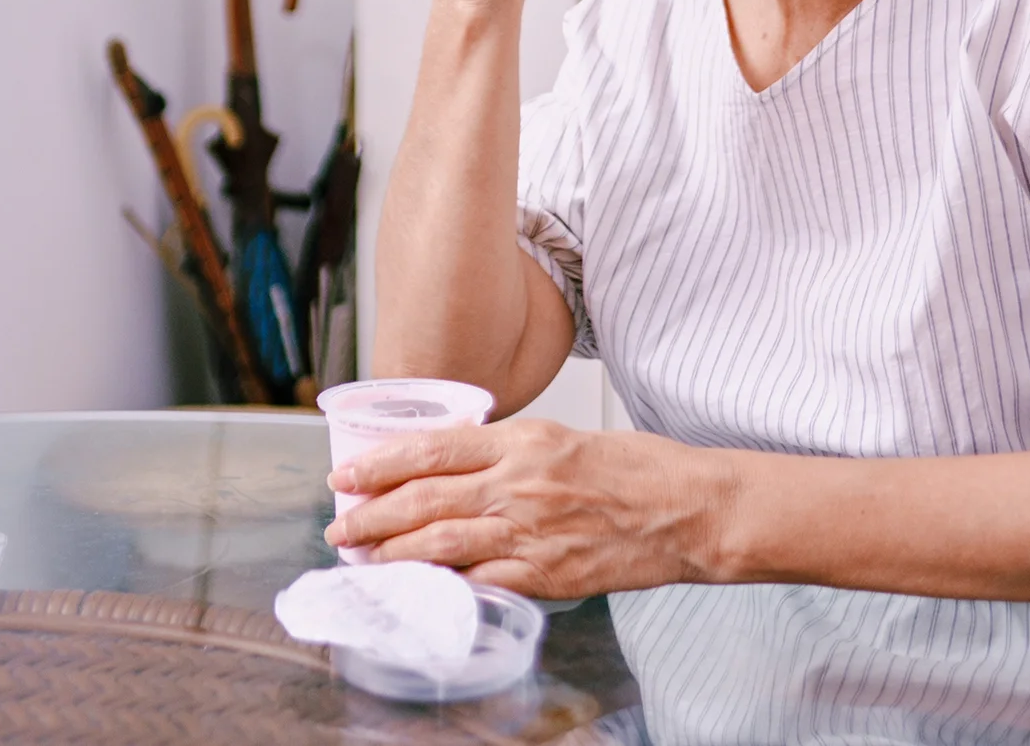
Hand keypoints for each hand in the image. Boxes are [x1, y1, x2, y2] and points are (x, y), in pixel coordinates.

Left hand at [324, 419, 736, 598]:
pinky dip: (441, 586)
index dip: (379, 463)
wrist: (690, 509)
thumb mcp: (565, 439)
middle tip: (339, 526)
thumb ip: (510, 452)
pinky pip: (479, 581)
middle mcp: (519, 481)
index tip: (346, 474)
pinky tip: (416, 590)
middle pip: (423, 497)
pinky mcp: (546, 573)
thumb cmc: (637, 470)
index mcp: (523, 439)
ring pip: (440, 542)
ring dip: (390, 553)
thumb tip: (455, 469)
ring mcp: (530, 530)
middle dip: (370, 514)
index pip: (431, 448)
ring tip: (361, 558)